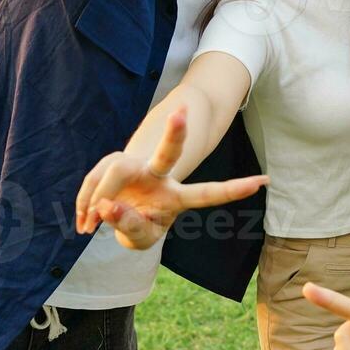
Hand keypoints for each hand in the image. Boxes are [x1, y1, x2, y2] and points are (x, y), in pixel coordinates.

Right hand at [74, 106, 268, 248]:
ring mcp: (136, 167)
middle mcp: (160, 176)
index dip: (233, 189)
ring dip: (99, 202)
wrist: (118, 209)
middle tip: (181, 112)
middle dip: (175, 133)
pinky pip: (93, 184)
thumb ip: (129, 226)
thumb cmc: (140, 225)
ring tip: (89, 228)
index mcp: (177, 198)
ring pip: (115, 173)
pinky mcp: (112, 164)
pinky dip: (84, 207)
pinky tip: (84, 223)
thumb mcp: (140, 238)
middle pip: (169, 153)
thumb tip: (107, 206)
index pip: (207, 194)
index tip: (265, 181)